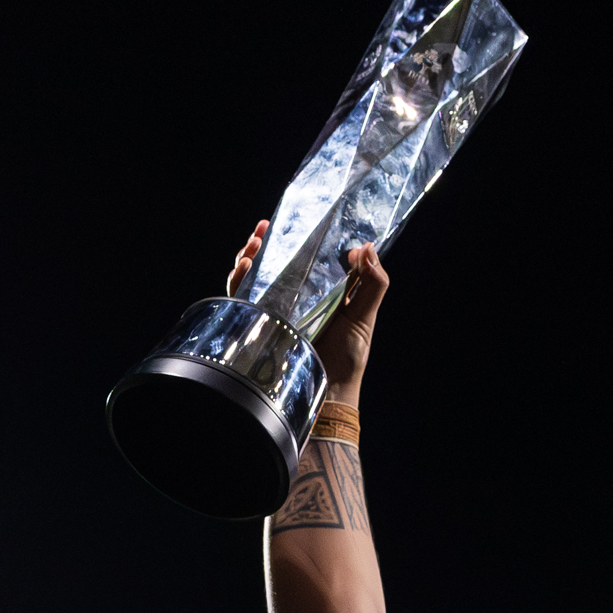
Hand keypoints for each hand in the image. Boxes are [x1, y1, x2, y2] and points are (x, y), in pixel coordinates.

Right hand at [227, 222, 388, 406]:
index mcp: (324, 289)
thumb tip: (367, 247)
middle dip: (268, 240)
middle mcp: (299, 296)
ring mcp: (279, 309)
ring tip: (252, 244)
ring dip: (250, 254)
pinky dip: (240, 279)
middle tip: (264, 228)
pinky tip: (245, 266)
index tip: (299, 220)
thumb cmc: (349, 358)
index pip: (309, 255)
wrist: (328, 393)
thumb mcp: (365, 317)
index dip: (301, 235)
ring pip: (258, 274)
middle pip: (278, 260)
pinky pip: (245, 296)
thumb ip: (373, 284)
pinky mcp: (264, 323)